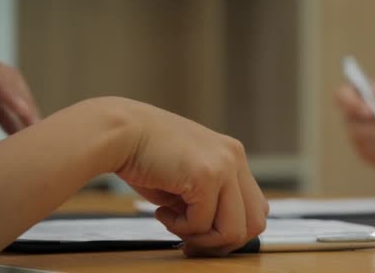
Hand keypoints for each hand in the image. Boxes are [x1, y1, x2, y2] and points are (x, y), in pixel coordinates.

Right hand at [110, 99, 268, 255]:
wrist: (119, 132)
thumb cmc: (144, 155)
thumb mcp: (187, 179)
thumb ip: (208, 201)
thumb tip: (216, 235)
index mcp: (232, 156)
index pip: (256, 208)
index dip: (232, 231)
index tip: (203, 237)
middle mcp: (234, 158)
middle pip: (255, 223)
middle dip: (222, 242)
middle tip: (191, 241)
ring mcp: (224, 165)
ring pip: (234, 230)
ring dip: (201, 238)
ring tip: (174, 222)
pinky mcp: (207, 175)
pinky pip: (202, 223)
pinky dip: (179, 227)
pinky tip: (161, 211)